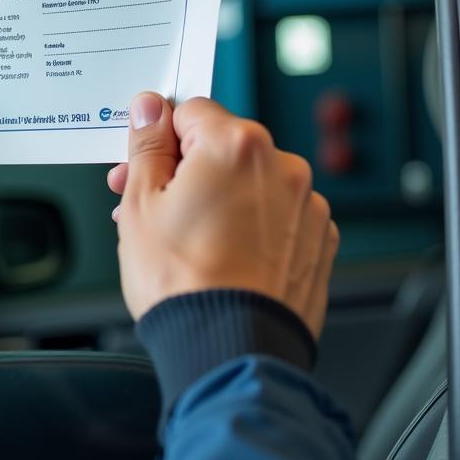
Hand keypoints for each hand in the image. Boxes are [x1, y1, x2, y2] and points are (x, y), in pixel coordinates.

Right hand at [106, 94, 338, 338]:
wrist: (229, 350)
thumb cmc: (185, 283)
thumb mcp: (142, 203)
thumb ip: (148, 145)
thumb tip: (149, 109)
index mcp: (236, 145)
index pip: (190, 110)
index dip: (159, 138)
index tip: (145, 162)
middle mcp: (281, 166)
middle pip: (222, 147)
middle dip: (185, 170)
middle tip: (152, 205)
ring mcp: (306, 205)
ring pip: (249, 183)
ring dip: (218, 198)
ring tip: (186, 239)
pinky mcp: (317, 240)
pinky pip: (275, 216)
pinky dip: (250, 227)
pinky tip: (223, 255)